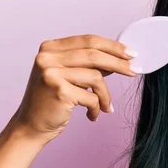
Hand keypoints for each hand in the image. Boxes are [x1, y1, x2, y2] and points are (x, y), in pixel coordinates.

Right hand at [9, 34, 139, 143]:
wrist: (31, 127)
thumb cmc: (53, 101)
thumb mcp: (68, 76)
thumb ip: (87, 64)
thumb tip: (120, 58)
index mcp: (50, 48)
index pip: (88, 40)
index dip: (113, 46)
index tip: (131, 53)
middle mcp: (47, 57)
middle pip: (94, 54)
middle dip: (119, 63)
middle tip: (135, 70)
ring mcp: (51, 73)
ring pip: (96, 77)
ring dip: (106, 95)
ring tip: (106, 106)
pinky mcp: (58, 91)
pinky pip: (92, 97)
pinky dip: (97, 107)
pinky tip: (92, 115)